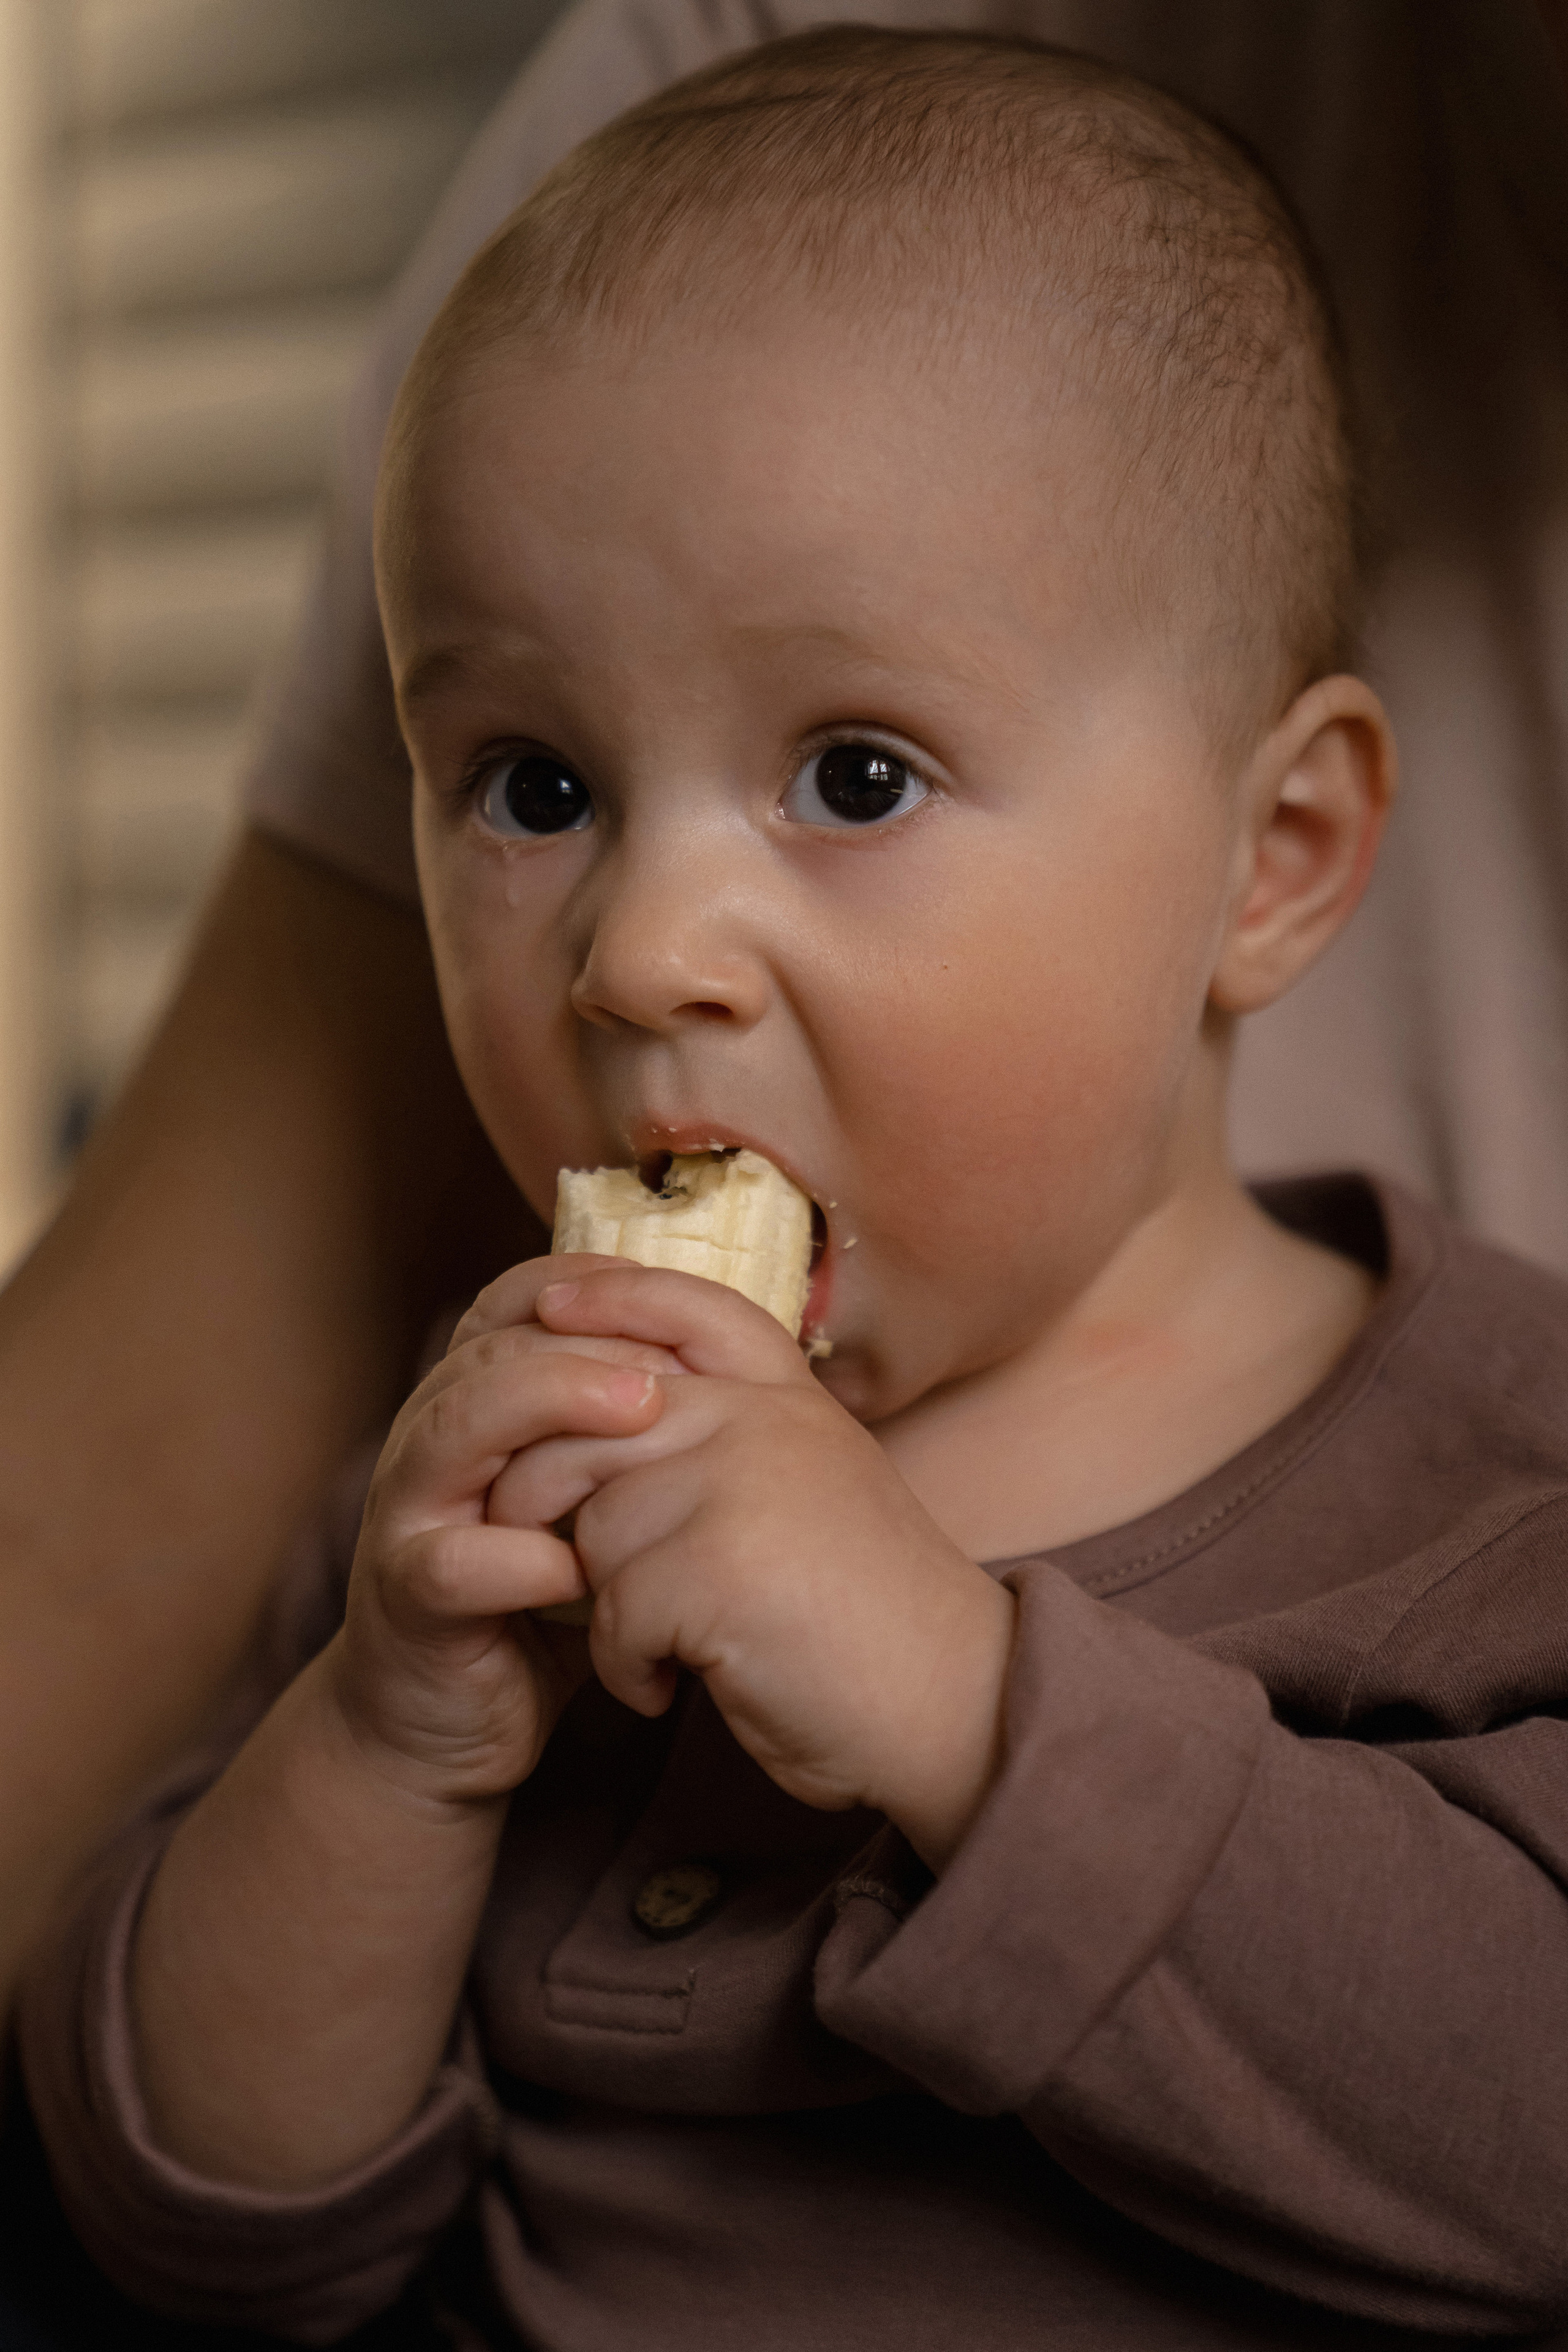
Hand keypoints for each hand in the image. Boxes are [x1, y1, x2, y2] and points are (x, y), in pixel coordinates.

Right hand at [326, 1256, 680, 1804]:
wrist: (449, 1723)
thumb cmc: (540, 1598)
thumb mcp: (590, 1498)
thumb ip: (628, 1432)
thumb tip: (738, 1358)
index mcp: (472, 1400)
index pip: (512, 1303)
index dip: (587, 1285)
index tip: (673, 1301)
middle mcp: (428, 1439)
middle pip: (493, 1352)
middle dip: (591, 1343)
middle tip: (682, 1366)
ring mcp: (406, 1514)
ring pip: (458, 1429)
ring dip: (552, 1410)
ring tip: (645, 1417)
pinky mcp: (404, 1598)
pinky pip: (452, 1560)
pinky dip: (522, 1560)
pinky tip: (588, 1573)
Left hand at [482, 1264, 1016, 1866]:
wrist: (957, 1708)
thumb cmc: (867, 1621)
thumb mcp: (812, 1492)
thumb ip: (732, 1443)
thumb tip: (604, 1424)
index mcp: (790, 1400)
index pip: (689, 1308)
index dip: (612, 1297)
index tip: (552, 1310)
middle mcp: (767, 1422)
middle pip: (592, 1424)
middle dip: (551, 1501)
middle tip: (574, 1573)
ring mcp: (744, 1484)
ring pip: (596, 1527)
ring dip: (608, 1605)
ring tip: (665, 1645)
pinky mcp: (720, 1566)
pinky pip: (613, 1611)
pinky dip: (626, 1665)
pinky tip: (670, 1687)